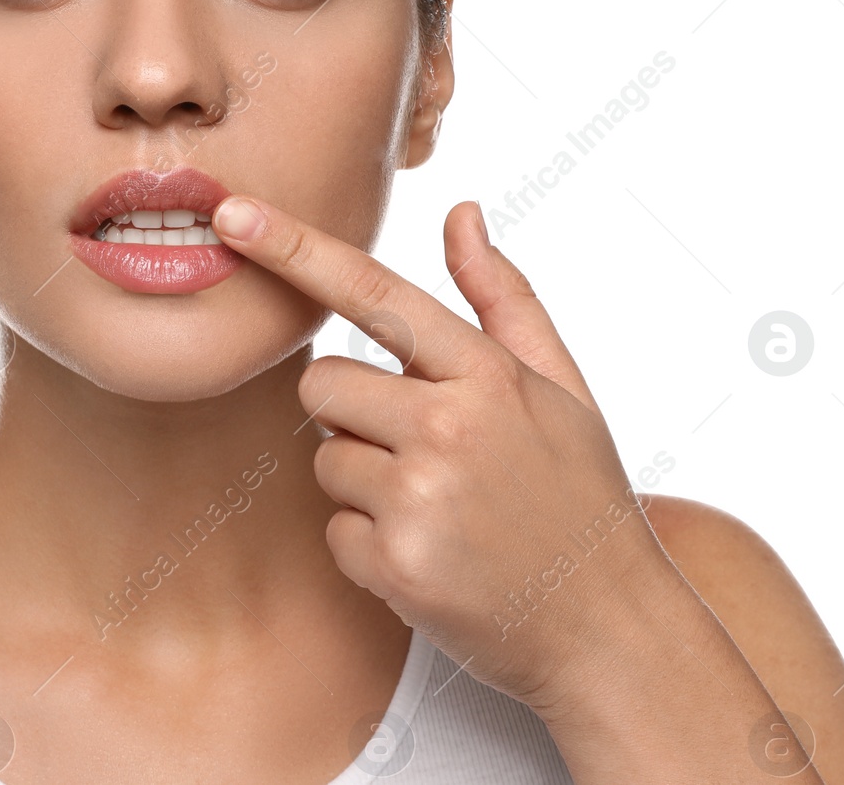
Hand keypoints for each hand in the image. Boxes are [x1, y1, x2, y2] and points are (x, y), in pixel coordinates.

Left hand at [208, 193, 690, 715]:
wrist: (610, 630)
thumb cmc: (581, 499)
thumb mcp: (561, 387)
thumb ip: (502, 297)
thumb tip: (462, 211)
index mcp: (488, 375)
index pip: (374, 293)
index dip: (294, 248)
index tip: (233, 213)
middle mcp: (450, 428)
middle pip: (321, 383)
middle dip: (350, 410)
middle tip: (419, 449)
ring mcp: (419, 499)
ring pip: (323, 456)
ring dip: (362, 480)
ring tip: (437, 506)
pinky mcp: (395, 565)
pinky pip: (332, 528)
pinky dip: (368, 543)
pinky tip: (430, 553)